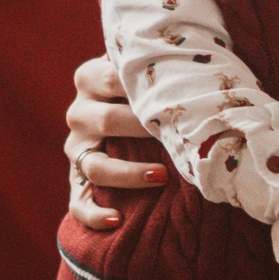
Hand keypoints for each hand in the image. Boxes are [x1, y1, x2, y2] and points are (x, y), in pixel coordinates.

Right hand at [63, 55, 164, 229]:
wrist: (126, 116)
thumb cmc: (149, 88)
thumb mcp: (146, 70)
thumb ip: (160, 61)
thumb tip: (202, 57)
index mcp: (90, 78)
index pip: (112, 78)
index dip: (143, 88)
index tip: (175, 95)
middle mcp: (79, 113)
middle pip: (105, 121)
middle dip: (142, 129)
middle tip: (176, 135)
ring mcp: (76, 149)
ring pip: (95, 166)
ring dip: (128, 174)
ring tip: (161, 176)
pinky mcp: (77, 181)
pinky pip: (77, 204)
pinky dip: (94, 215)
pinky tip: (117, 221)